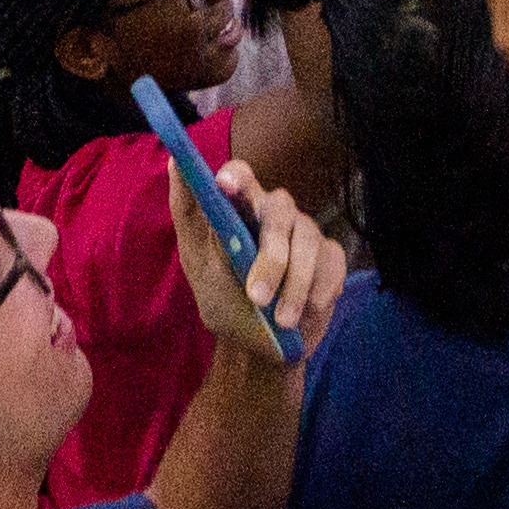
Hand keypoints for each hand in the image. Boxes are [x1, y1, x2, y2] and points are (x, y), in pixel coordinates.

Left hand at [165, 152, 341, 370]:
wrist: (253, 346)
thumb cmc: (221, 296)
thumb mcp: (197, 260)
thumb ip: (189, 212)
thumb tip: (176, 162)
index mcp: (241, 208)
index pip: (241, 175)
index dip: (236, 176)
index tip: (224, 186)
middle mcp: (276, 214)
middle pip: (279, 211)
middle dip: (271, 256)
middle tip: (256, 296)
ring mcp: (305, 234)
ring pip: (308, 240)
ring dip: (294, 285)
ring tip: (282, 321)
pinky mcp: (330, 259)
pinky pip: (332, 263)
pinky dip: (318, 290)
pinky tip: (307, 312)